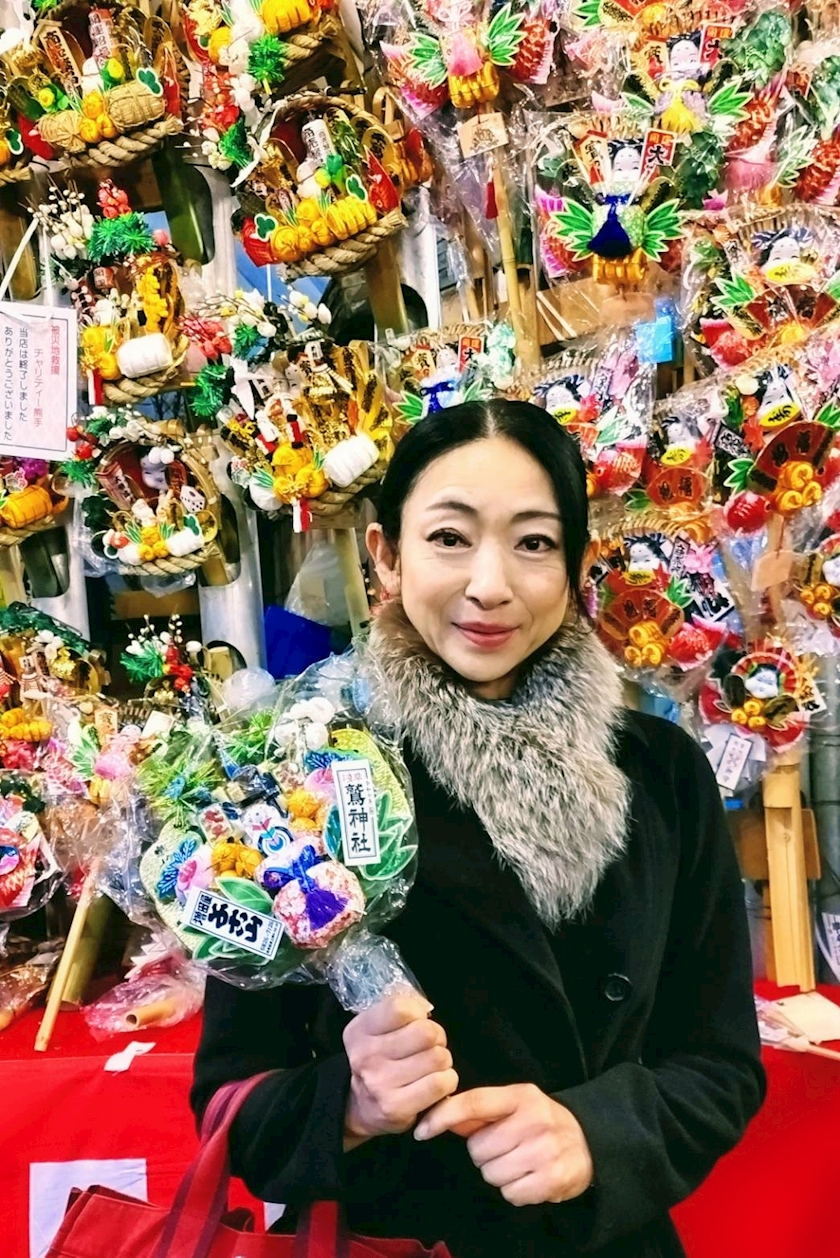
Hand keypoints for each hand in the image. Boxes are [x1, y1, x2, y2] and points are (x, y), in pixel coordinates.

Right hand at [343, 993, 457, 1148]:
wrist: (362, 1108)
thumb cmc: (379, 1060)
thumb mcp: (376, 1029)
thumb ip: (399, 1013)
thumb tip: (424, 1009)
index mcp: (360, 1031)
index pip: (401, 1008)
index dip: (418, 1013)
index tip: (416, 1023)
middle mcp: (366, 1056)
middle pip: (426, 1032)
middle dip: (437, 1037)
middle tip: (430, 1046)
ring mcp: (380, 1084)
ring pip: (438, 1057)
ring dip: (443, 1060)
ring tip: (431, 1066)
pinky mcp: (396, 1108)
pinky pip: (440, 1083)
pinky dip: (447, 1080)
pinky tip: (436, 1082)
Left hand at [414, 1083, 593, 1205]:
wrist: (589, 1143)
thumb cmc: (540, 1122)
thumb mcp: (515, 1106)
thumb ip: (479, 1111)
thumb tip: (439, 1115)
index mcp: (521, 1097)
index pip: (475, 1102)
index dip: (444, 1115)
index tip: (422, 1130)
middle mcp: (534, 1120)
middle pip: (478, 1148)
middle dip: (485, 1153)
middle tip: (506, 1148)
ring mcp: (545, 1150)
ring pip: (491, 1174)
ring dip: (498, 1174)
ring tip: (518, 1162)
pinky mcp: (553, 1179)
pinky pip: (510, 1194)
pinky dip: (515, 1191)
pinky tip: (528, 1178)